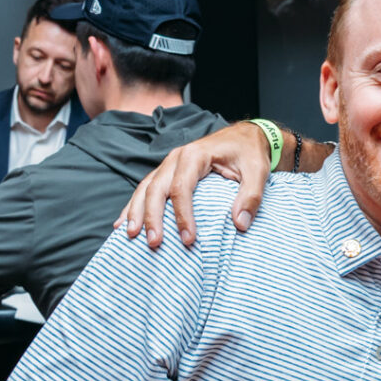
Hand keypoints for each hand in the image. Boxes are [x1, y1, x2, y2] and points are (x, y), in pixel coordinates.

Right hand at [119, 122, 276, 245]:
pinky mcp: (167, 172)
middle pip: (157, 188)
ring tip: (130, 235)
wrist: (245, 137)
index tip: (188, 239)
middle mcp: (176, 158)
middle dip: (152, 217)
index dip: (183, 215)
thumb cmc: (250, 153)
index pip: (182, 187)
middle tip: (154, 243)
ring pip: (145, 188)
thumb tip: (240, 224)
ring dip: (136, 212)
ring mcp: (168, 165)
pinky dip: (133, 206)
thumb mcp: (258, 172)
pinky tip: (122, 223)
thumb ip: (251, 197)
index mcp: (196, 155)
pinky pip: (145, 188)